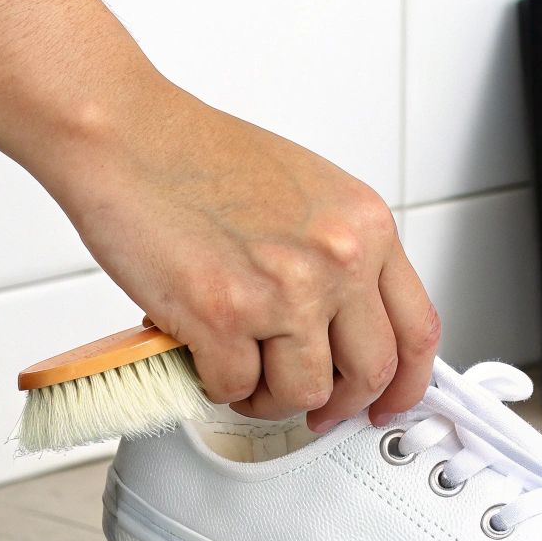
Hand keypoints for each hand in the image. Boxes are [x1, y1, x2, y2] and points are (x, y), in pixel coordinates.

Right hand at [45, 80, 439, 430]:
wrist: (124, 133)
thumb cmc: (196, 155)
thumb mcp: (308, 194)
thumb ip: (339, 256)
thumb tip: (348, 326)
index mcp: (364, 226)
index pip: (416, 329)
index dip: (404, 384)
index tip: (386, 403)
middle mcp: (337, 258)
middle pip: (369, 373)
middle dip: (337, 403)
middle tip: (312, 407)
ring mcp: (284, 291)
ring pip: (304, 392)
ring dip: (269, 396)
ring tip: (241, 369)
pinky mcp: (224, 316)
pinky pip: (235, 389)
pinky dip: (215, 383)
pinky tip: (200, 353)